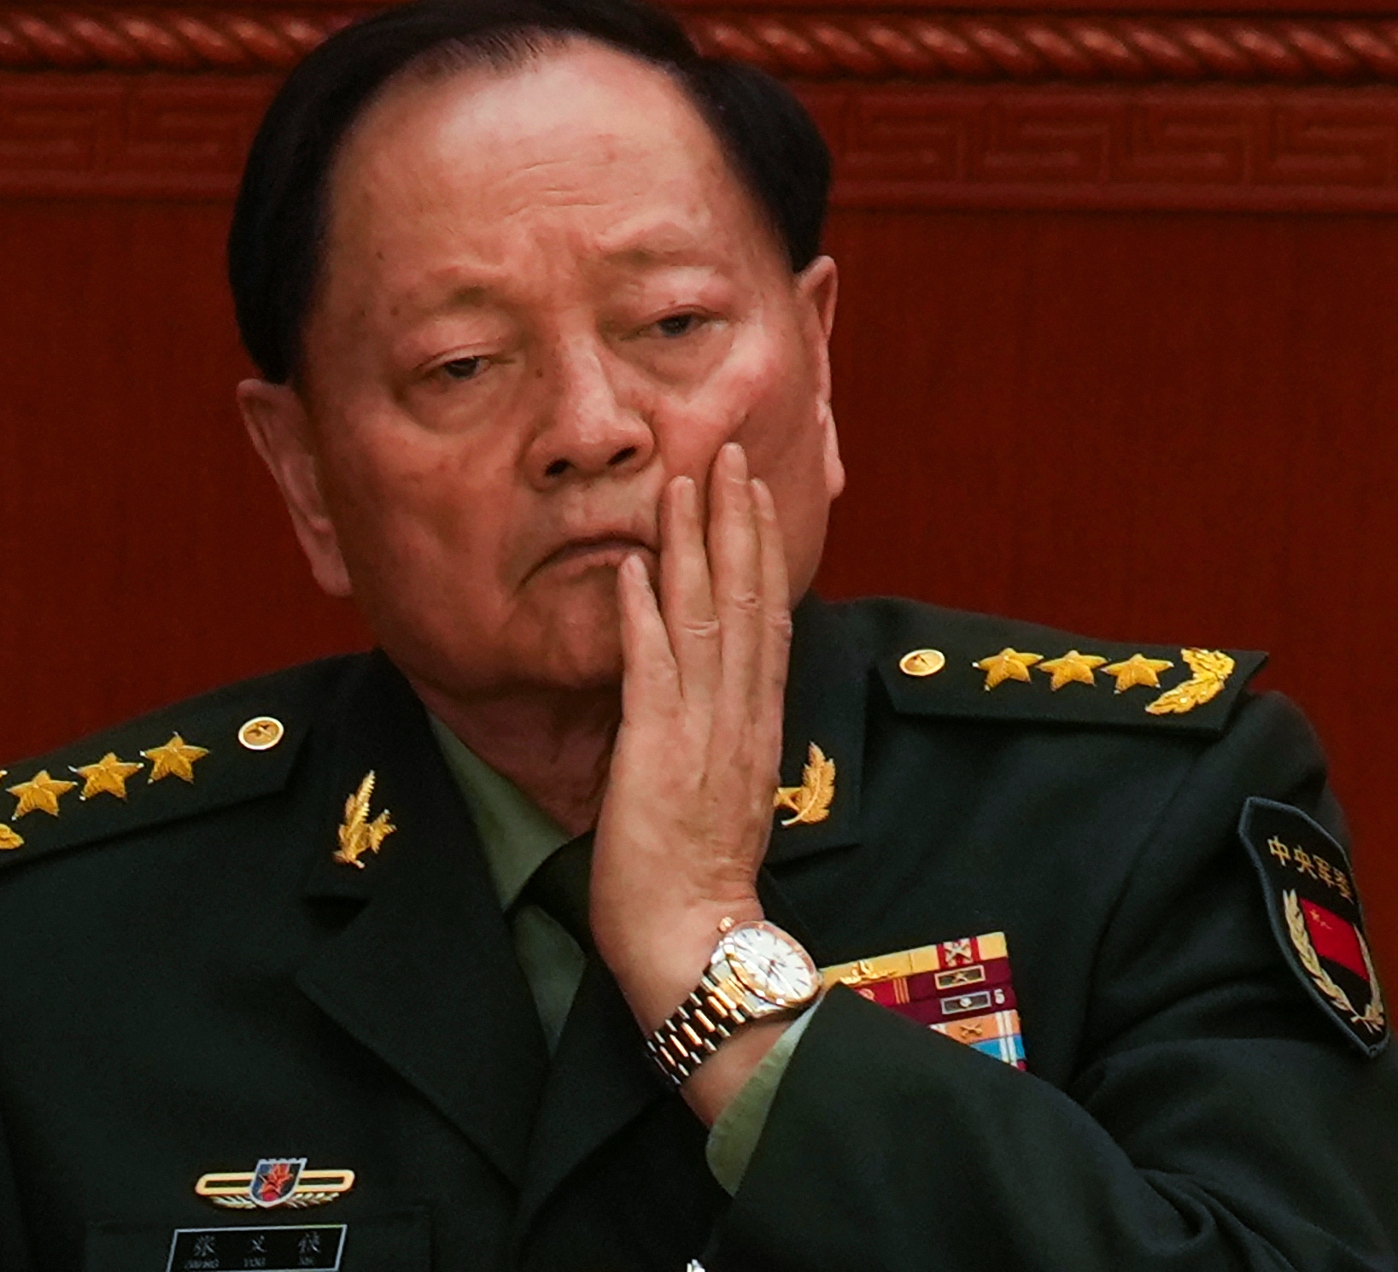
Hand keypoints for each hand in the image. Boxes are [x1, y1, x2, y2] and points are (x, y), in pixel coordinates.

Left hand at [592, 442, 794, 1119]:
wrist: (697, 945)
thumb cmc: (700, 883)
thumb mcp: (726, 796)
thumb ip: (724, 741)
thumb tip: (716, 703)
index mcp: (755, 724)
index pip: (764, 618)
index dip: (758, 549)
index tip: (751, 493)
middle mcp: (739, 715)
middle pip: (744, 599)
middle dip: (735, 521)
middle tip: (728, 452)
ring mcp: (702, 730)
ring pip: (705, 618)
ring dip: (694, 544)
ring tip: (686, 480)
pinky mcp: (658, 753)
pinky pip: (652, 669)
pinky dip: (643, 614)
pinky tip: (633, 563)